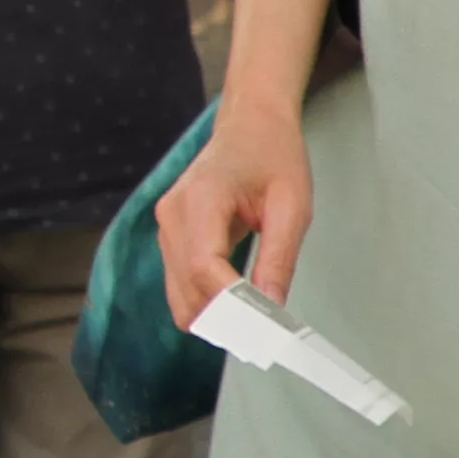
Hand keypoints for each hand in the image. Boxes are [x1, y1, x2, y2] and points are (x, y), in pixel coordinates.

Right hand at [155, 94, 308, 318]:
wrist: (250, 126)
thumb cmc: (273, 155)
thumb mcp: (292, 204)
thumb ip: (279, 258)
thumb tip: (271, 308)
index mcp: (202, 198)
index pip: (205, 267)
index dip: (231, 304)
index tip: (262, 328)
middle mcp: (173, 214)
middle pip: (187, 290)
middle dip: (225, 318)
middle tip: (266, 331)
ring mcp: (166, 227)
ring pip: (179, 296)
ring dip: (216, 314)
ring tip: (256, 316)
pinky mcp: (170, 237)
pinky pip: (180, 285)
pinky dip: (207, 301)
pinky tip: (239, 300)